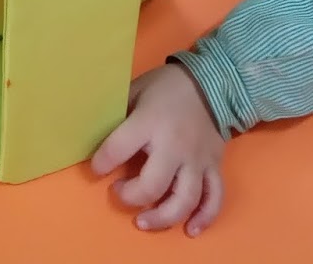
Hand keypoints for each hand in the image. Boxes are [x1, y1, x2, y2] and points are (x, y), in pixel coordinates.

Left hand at [92, 63, 225, 236]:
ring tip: (143, 221)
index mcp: (150, 122)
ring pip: (183, 199)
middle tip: (118, 191)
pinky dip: (204, 217)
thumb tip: (97, 136)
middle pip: (152, 185)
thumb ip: (119, 114)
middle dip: (130, 196)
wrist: (212, 82)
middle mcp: (175, 145)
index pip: (117, 149)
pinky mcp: (214, 166)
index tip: (97, 168)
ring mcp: (197, 159)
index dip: (101, 163)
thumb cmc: (167, 87)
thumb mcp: (136, 90)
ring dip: (162, 217)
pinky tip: (190, 229)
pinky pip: (214, 197)